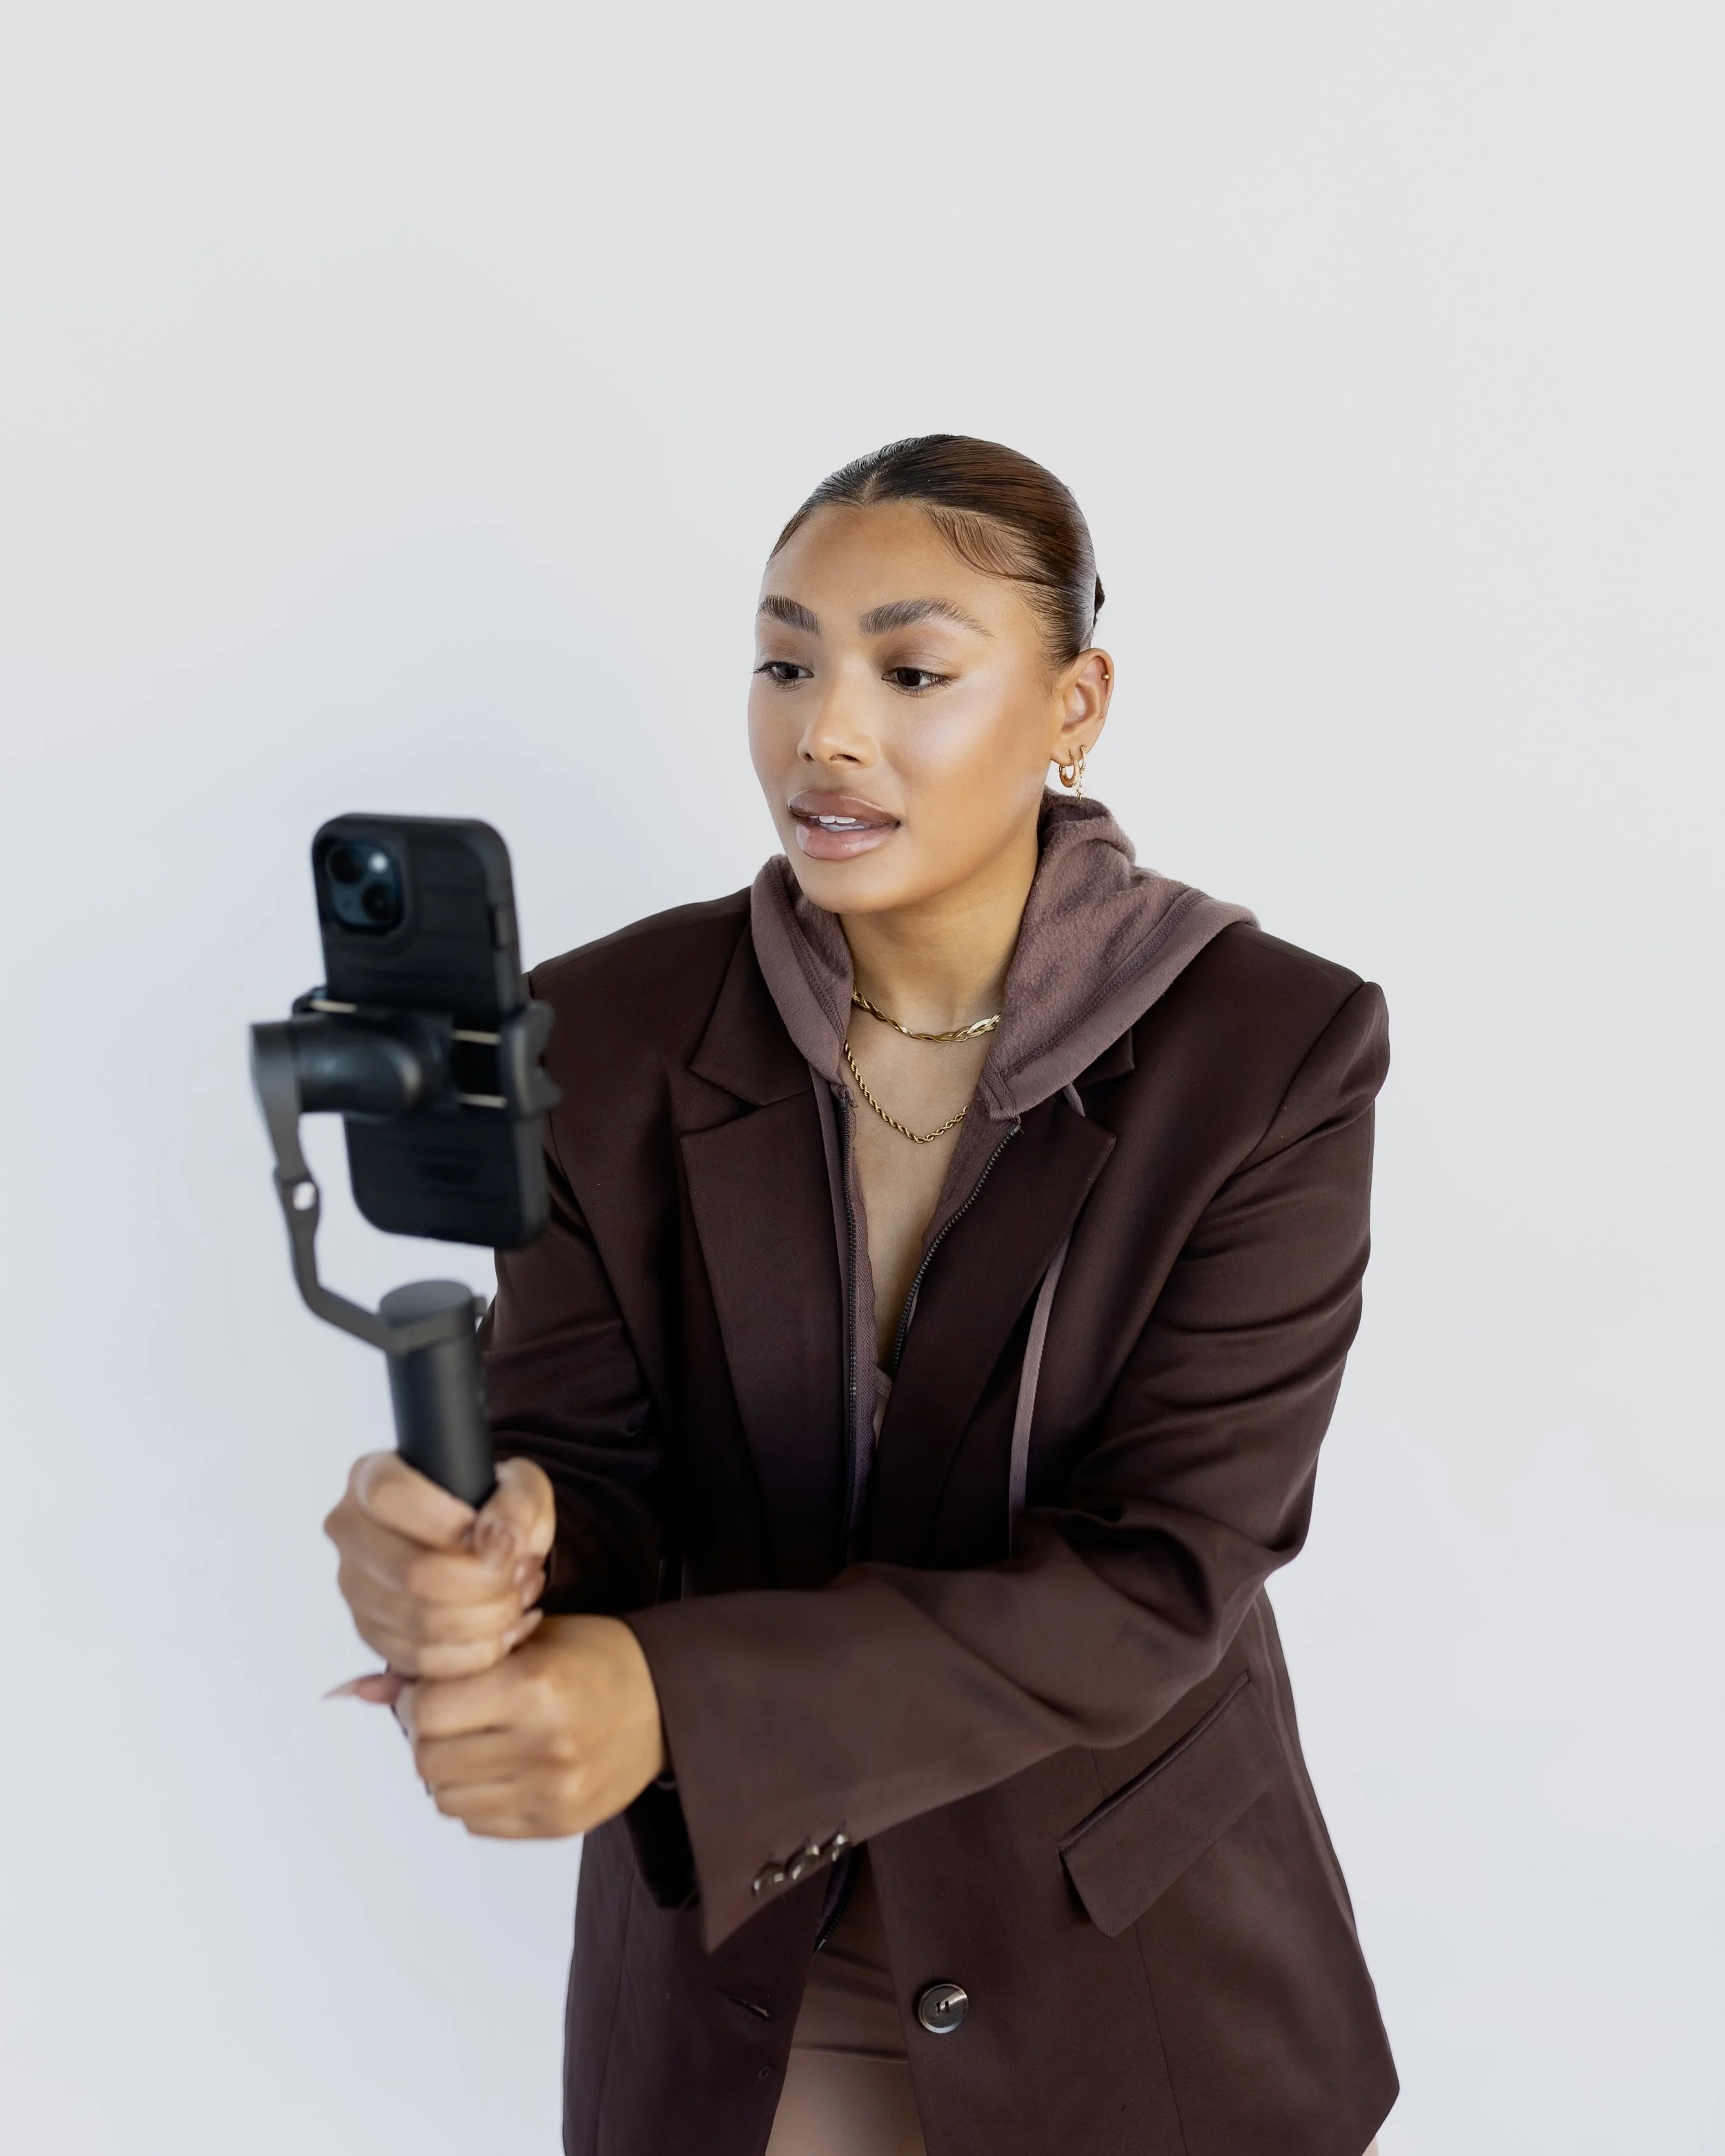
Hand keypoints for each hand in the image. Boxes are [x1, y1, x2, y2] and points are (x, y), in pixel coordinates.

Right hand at [323, 1452, 555, 1693]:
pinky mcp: (369, 1632)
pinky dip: (471, 1653)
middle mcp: (351, 1532)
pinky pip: (418, 1660)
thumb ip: (518, 1506)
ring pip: (417, 1623)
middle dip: (481, 1584)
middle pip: (409, 1572)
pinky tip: (501, 1631)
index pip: (388, 1495)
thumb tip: (496, 1542)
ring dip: (483, 1621)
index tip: (487, 1535)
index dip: (444, 1521)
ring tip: (516, 1601)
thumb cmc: (494, 1507)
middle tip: (517, 1578)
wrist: (483, 1543)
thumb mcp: (521, 1487)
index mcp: (373, 1477)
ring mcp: (355, 1587)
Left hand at [403, 1615, 666, 1838]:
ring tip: (481, 1740)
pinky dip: (477, 1796)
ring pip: (445, 1797)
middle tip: (453, 1716)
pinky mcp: (557, 1825)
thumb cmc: (594, 1658)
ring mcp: (552, 1793)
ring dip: (449, 1769)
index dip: (418, 1698)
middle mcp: (543, 1746)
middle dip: (428, 1735)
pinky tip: (505, 1765)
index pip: (428, 1711)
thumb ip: (449, 1662)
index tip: (434, 1688)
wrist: (668, 1702)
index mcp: (535, 1688)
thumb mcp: (528, 1637)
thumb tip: (358, 1688)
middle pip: (428, 1759)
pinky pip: (477, 1822)